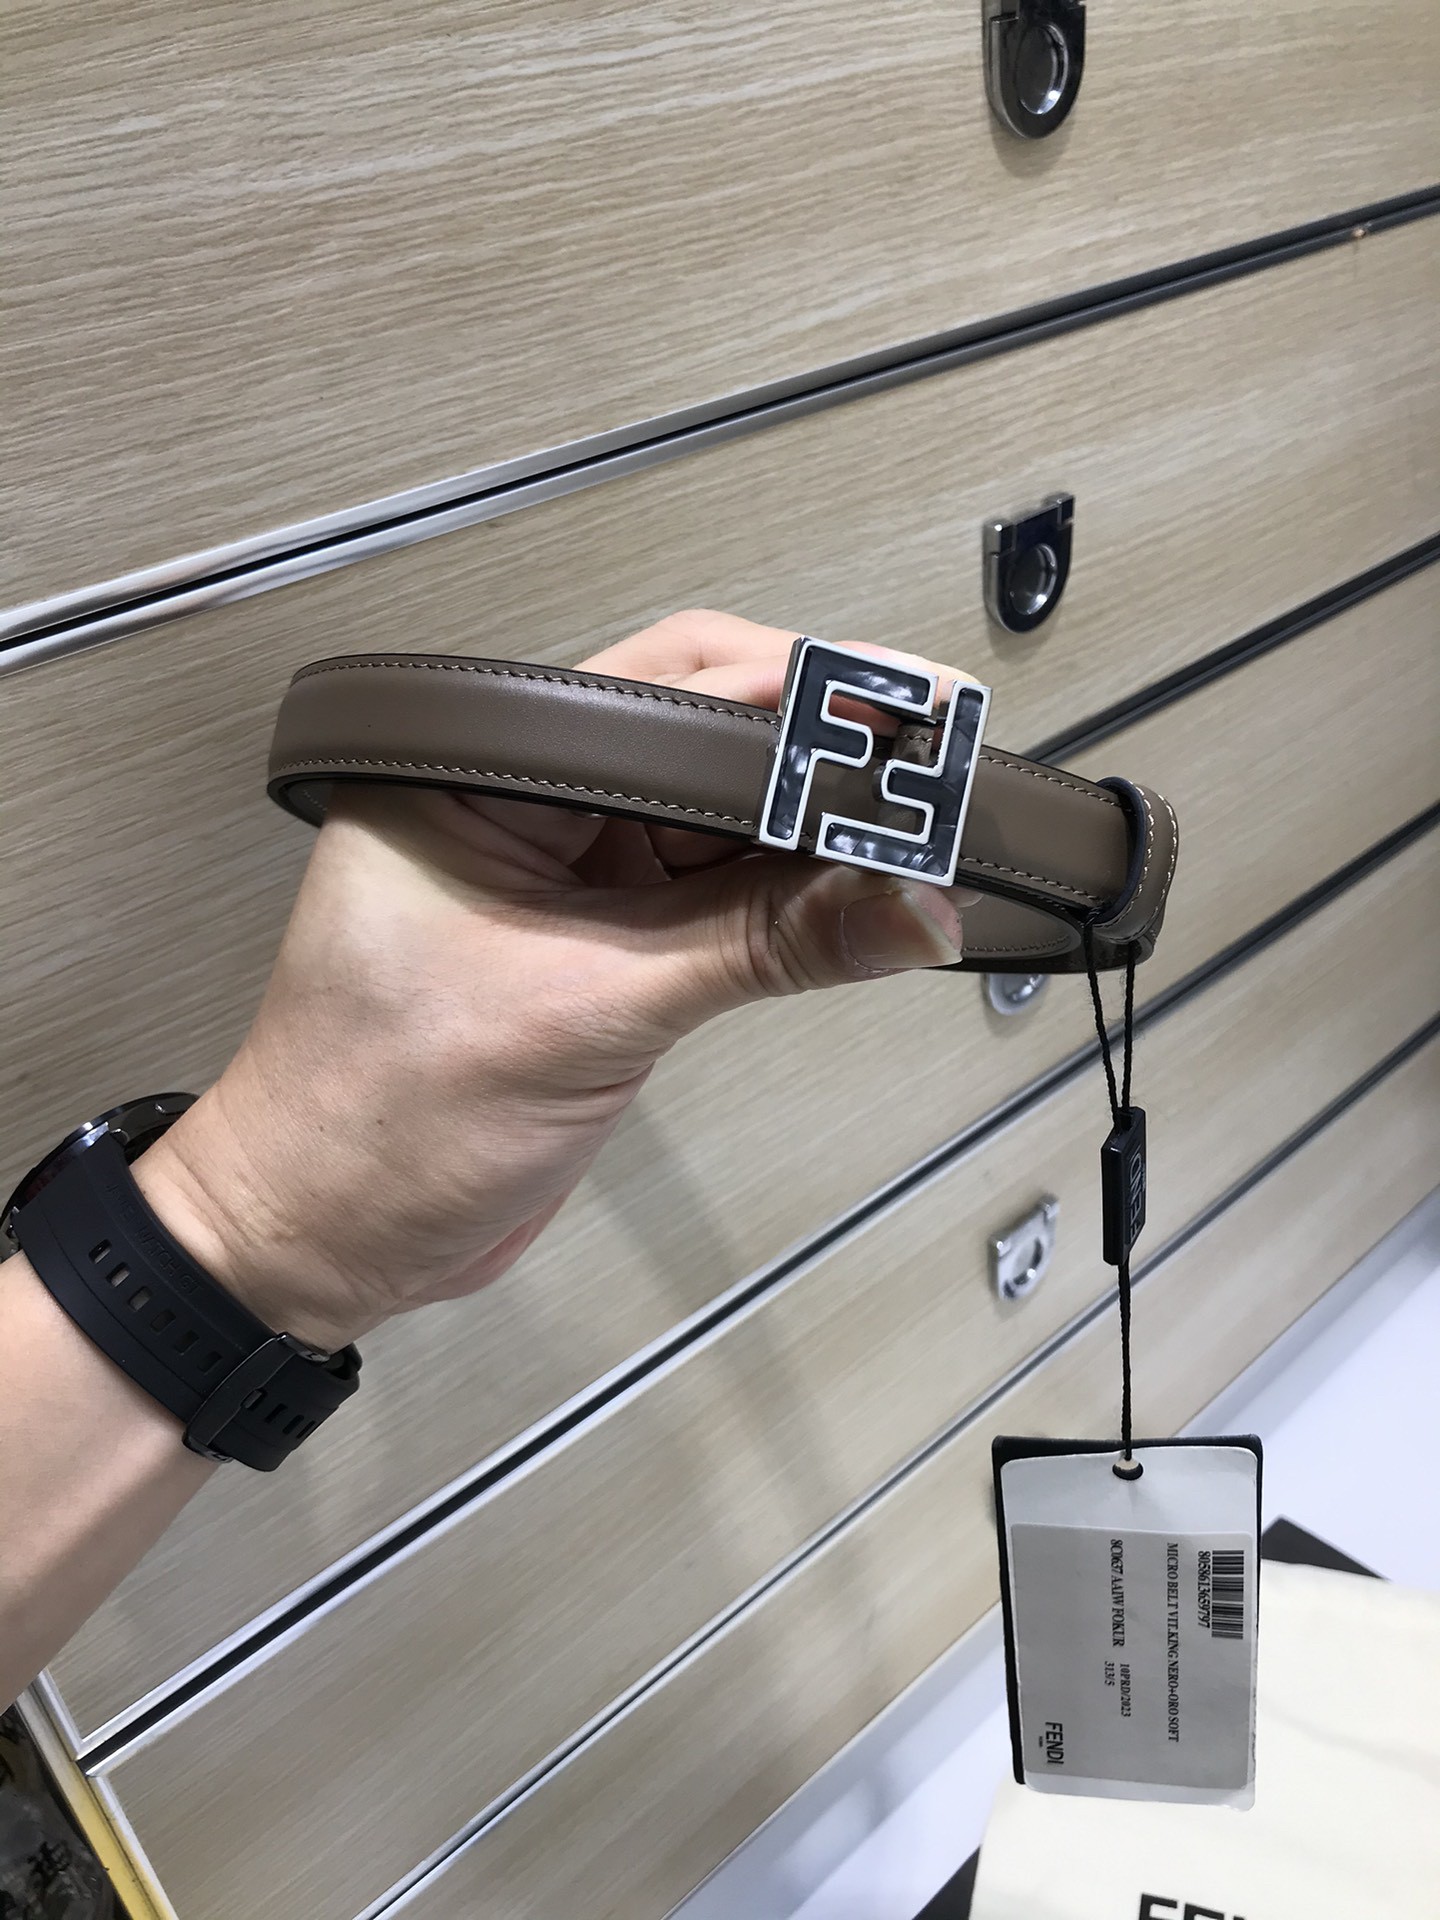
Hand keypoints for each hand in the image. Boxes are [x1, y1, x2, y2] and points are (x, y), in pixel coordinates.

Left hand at [136, 611, 976, 1350]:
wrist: (322, 1243)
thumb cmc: (381, 1118)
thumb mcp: (589, 1010)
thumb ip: (763, 946)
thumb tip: (915, 902)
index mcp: (476, 768)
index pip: (663, 687)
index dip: (798, 694)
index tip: (914, 710)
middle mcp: (524, 799)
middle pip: (707, 741)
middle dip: (825, 761)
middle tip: (946, 770)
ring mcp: (567, 873)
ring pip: (723, 823)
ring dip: (820, 839)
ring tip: (930, 843)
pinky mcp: (602, 943)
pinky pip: (718, 899)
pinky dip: (790, 906)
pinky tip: (869, 905)